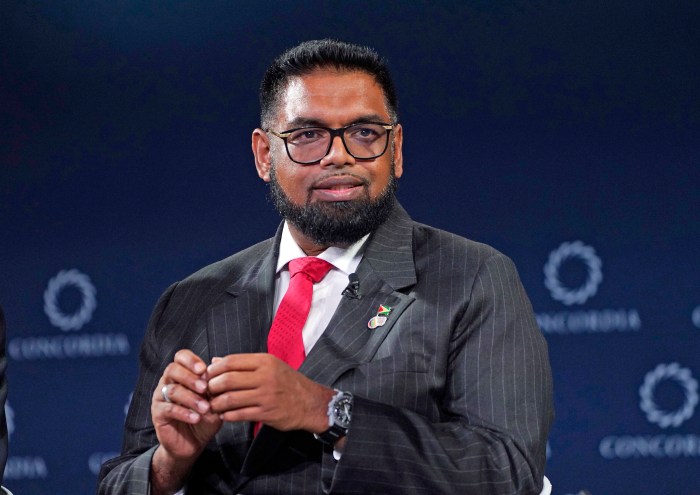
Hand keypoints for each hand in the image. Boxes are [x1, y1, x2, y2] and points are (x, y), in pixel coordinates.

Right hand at [151, 350, 221, 461]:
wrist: (193, 443)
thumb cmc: (205, 417)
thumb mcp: (215, 400)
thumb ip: (216, 383)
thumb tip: (218, 362)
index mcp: (182, 374)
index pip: (180, 357)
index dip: (191, 360)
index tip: (204, 369)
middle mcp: (168, 382)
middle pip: (173, 369)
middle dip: (190, 377)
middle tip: (205, 388)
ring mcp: (160, 398)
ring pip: (172, 390)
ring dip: (191, 398)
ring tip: (205, 408)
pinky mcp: (158, 414)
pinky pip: (168, 409)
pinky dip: (184, 413)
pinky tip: (196, 418)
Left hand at [207, 353, 334, 432]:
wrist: (310, 402)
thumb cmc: (288, 382)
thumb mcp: (270, 365)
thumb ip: (243, 363)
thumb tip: (216, 361)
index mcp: (265, 361)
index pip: (231, 361)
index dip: (214, 369)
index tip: (207, 375)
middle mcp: (265, 376)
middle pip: (228, 380)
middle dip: (212, 386)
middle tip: (207, 391)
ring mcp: (266, 396)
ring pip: (231, 399)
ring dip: (216, 403)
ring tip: (212, 405)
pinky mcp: (266, 413)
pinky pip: (239, 414)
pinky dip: (227, 415)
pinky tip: (224, 414)